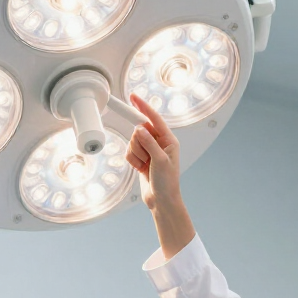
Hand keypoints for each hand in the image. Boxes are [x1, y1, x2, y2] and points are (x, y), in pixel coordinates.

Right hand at [125, 94, 181, 212]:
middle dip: (139, 144)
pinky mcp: (141, 158)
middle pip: (139, 130)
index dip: (143, 107)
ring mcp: (149, 150)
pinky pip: (129, 152)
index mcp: (169, 140)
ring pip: (132, 141)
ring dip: (136, 154)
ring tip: (145, 165)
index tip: (133, 97)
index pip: (154, 119)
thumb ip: (150, 143)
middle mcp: (159, 142)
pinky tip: (141, 169)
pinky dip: (132, 161)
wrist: (161, 200)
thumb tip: (140, 128)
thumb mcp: (160, 161)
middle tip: (146, 157)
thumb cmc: (168, 182)